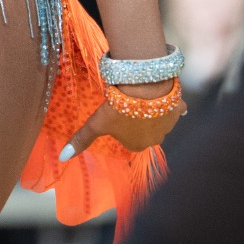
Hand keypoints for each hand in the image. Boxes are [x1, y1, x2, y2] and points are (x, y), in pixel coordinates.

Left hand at [64, 83, 183, 158]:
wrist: (143, 85)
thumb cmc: (118, 107)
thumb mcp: (96, 123)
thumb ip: (81, 139)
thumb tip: (63, 158)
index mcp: (137, 145)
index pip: (129, 137)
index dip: (123, 124)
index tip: (118, 112)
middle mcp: (156, 139)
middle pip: (146, 129)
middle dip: (139, 118)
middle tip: (129, 101)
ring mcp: (169, 124)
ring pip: (161, 118)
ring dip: (154, 109)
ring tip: (144, 94)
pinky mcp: (180, 108)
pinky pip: (177, 107)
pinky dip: (172, 102)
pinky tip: (164, 94)